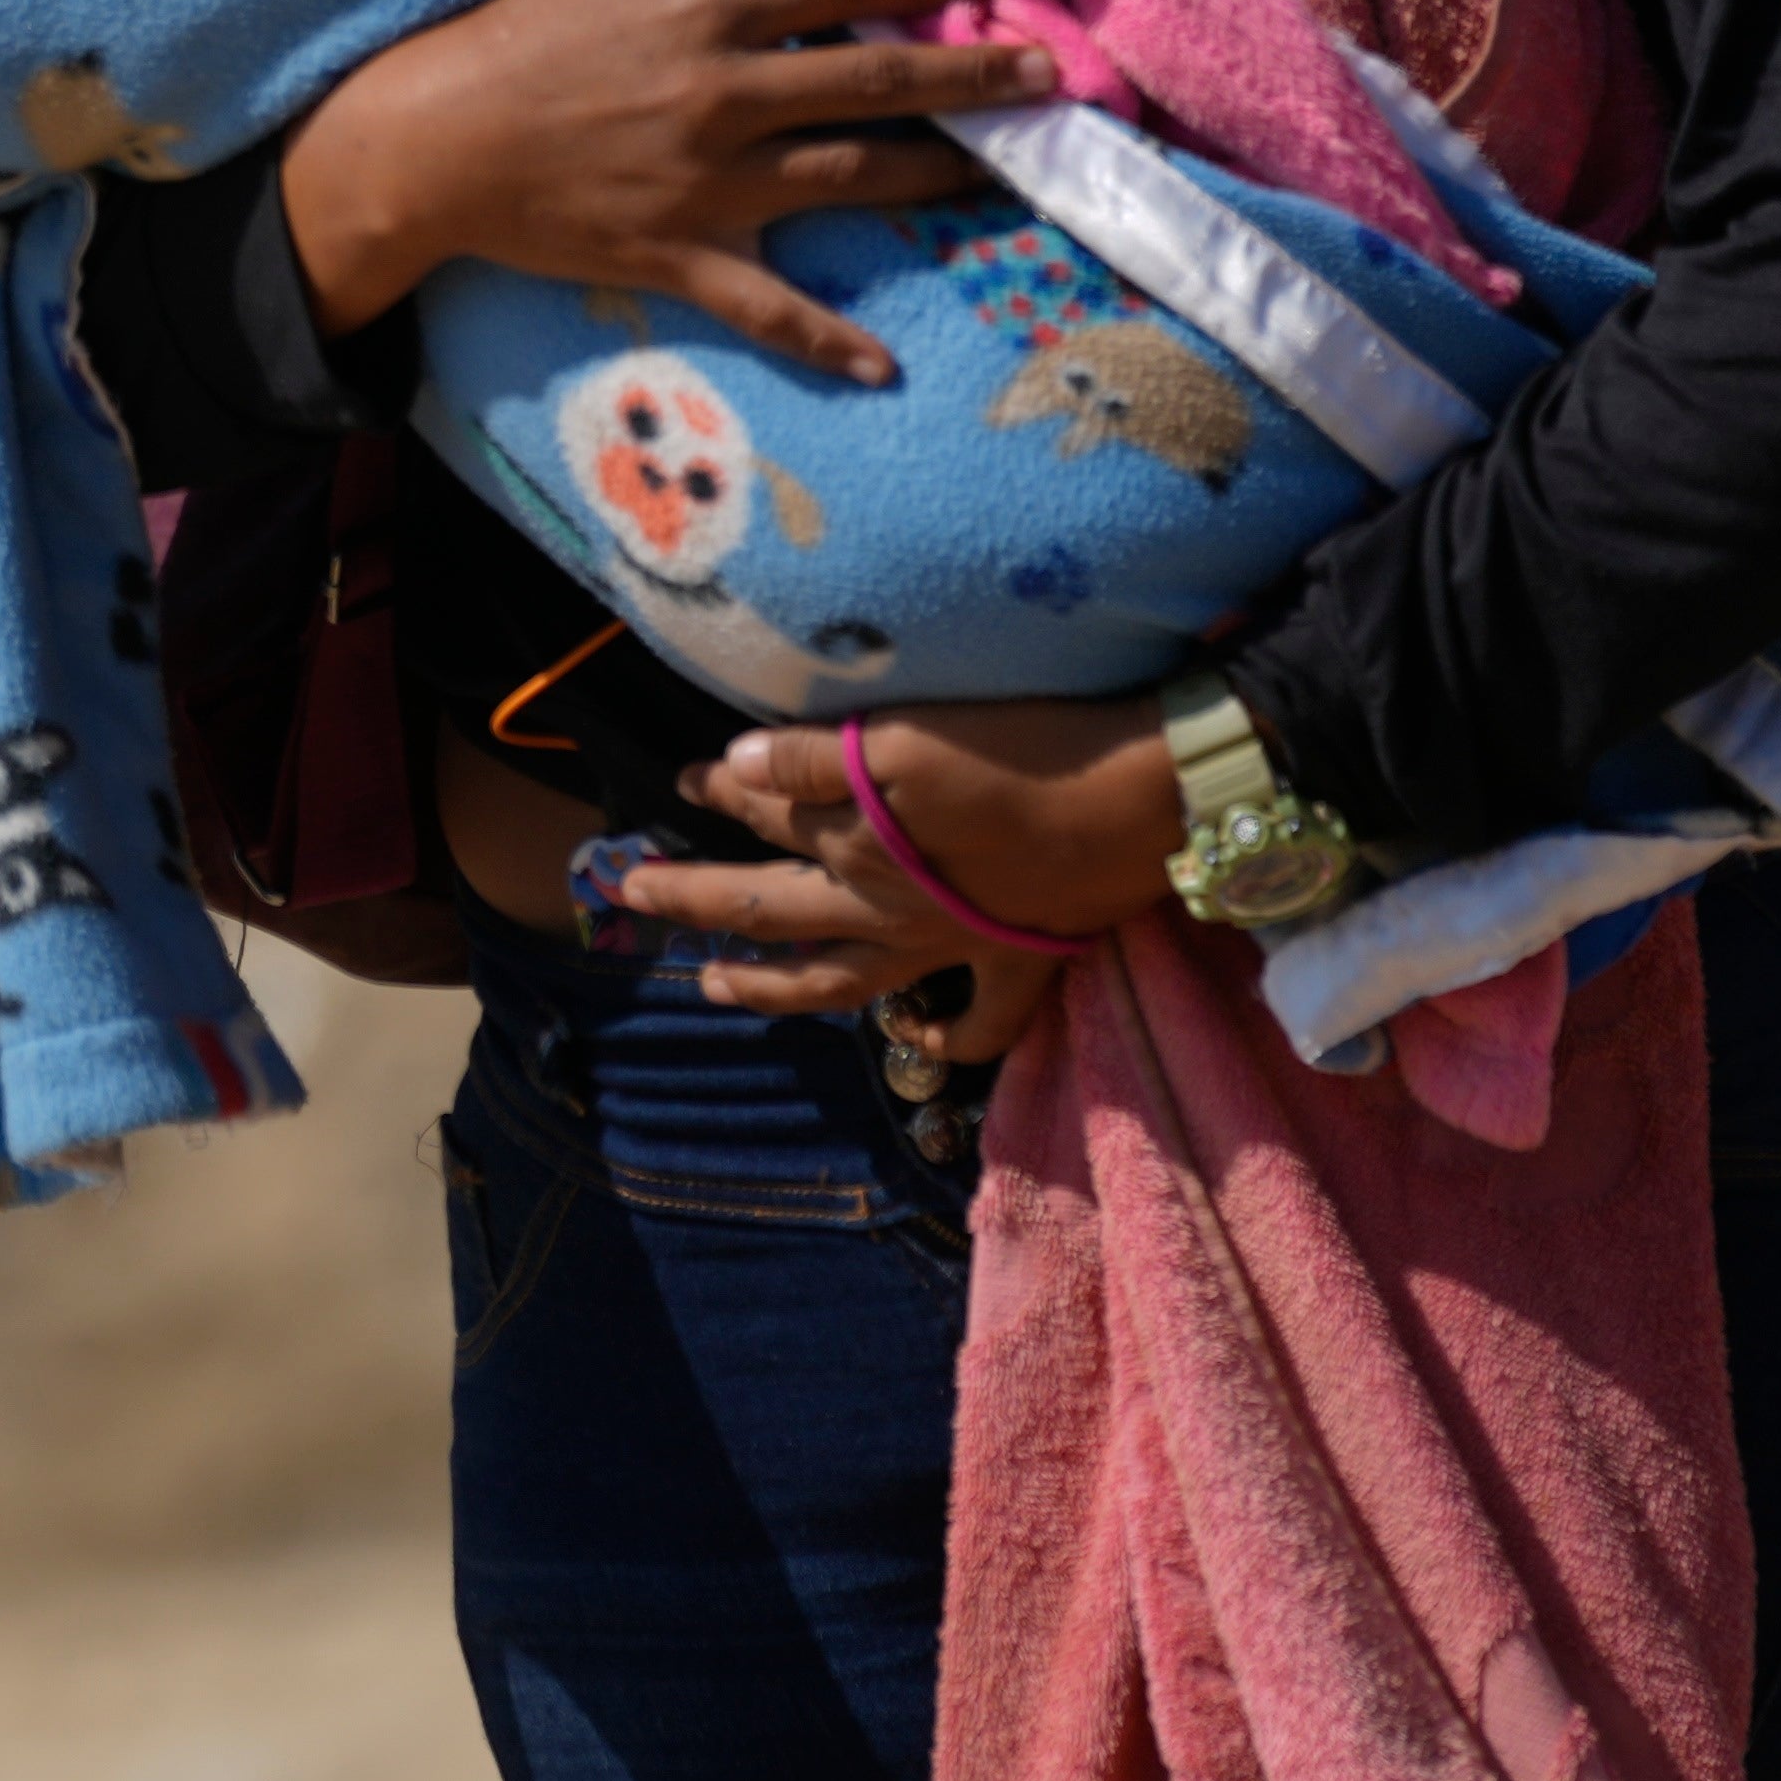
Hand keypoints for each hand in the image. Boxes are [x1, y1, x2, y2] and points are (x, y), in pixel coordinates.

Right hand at [276, 0, 1056, 379]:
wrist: (429, 144)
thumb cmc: (515, 37)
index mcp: (707, 17)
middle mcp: (725, 98)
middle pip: (871, 81)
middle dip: (968, 77)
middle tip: (1047, 78)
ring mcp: (706, 184)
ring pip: (846, 178)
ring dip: (933, 176)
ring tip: (1001, 173)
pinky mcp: (676, 256)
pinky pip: (762, 305)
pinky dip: (820, 338)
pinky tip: (881, 366)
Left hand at [604, 696, 1182, 1053]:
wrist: (1151, 802)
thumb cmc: (1033, 753)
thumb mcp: (915, 740)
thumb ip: (820, 761)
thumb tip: (733, 769)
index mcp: (863, 846)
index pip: (769, 815)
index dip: (719, 792)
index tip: (678, 779)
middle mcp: (891, 907)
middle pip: (773, 906)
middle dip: (695, 897)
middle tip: (628, 891)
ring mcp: (954, 944)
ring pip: (841, 981)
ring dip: (770, 984)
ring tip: (710, 984)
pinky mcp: (1021, 961)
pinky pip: (975, 1023)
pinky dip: (940, 1039)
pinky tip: (911, 1037)